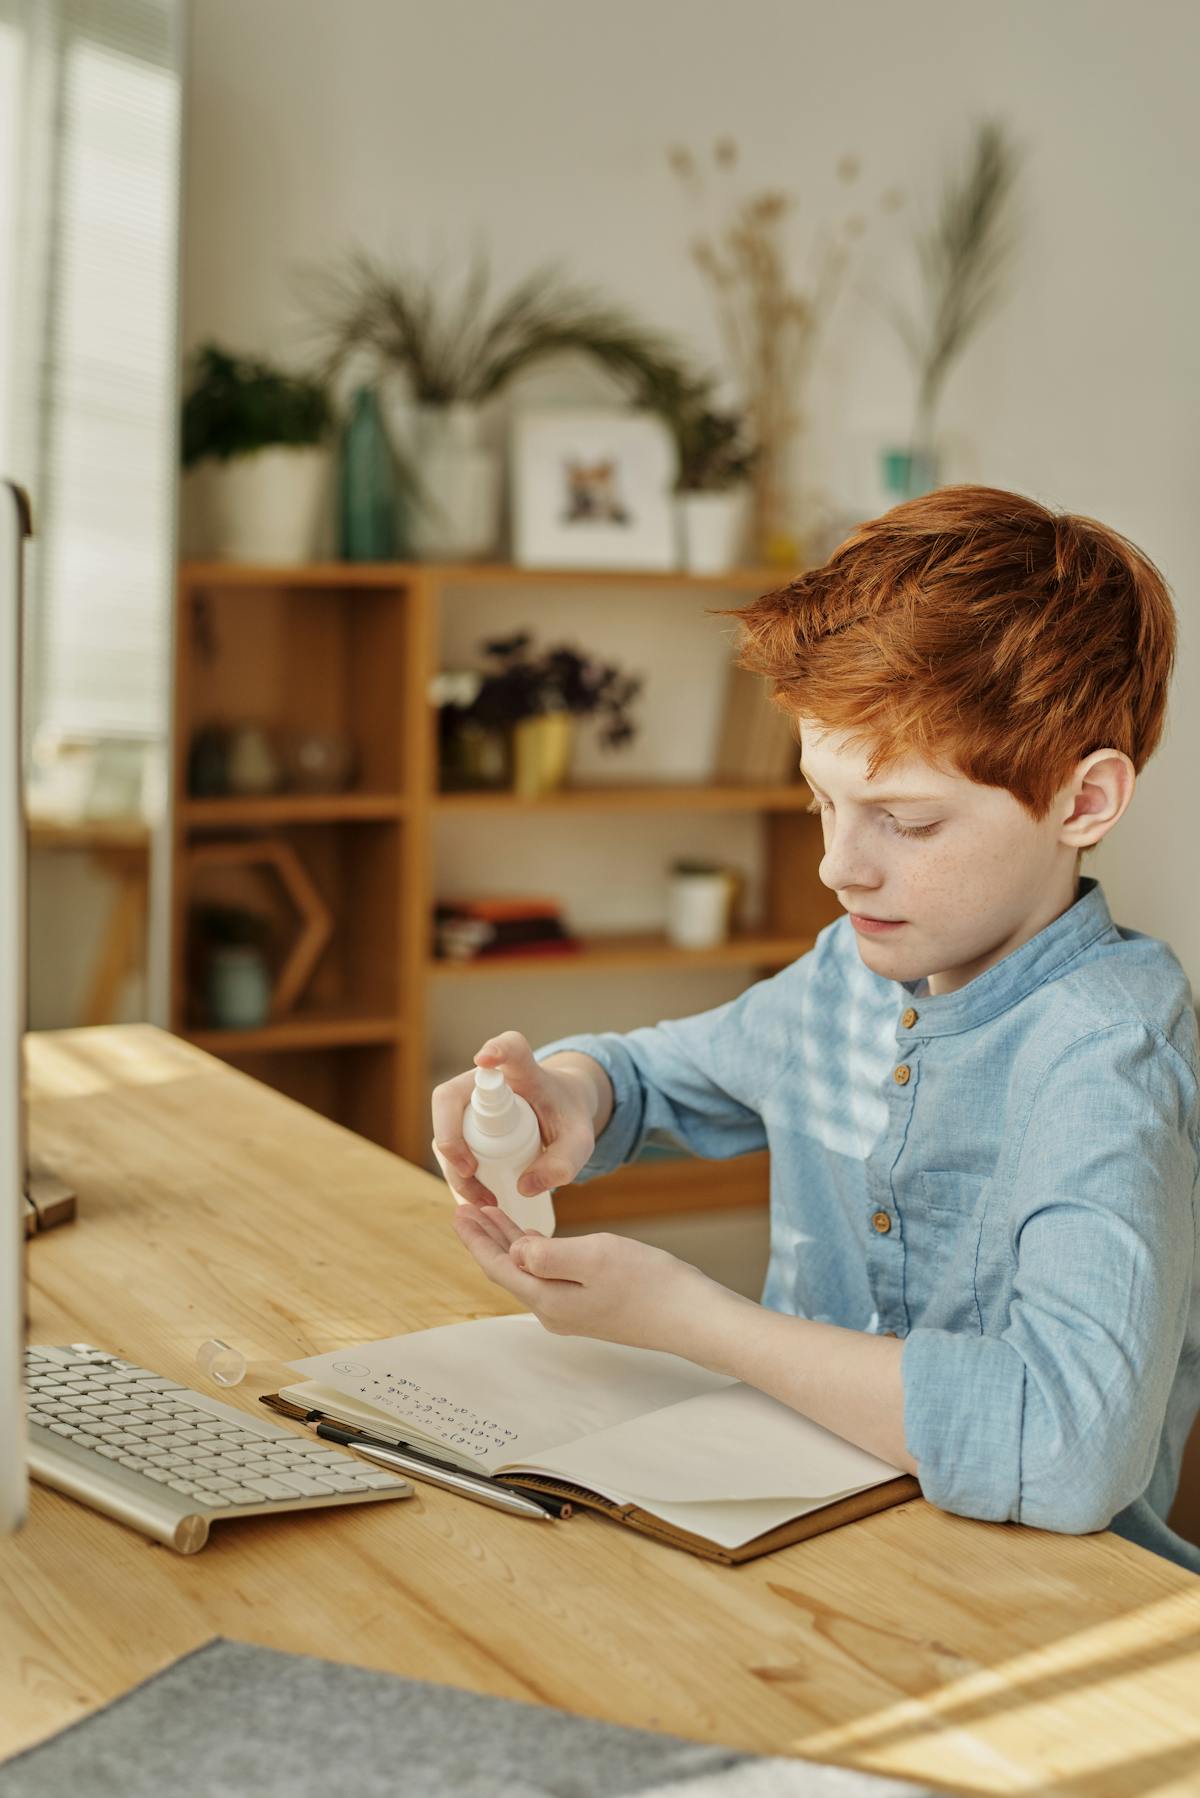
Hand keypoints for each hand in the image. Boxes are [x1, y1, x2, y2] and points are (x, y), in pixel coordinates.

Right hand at [431, 1030, 601, 1205]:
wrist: (558, 1111)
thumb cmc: (566, 1116)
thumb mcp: (580, 1141)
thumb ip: (565, 1162)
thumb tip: (524, 1186)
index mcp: (525, 1070)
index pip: (510, 1048)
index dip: (497, 1049)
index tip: (485, 1058)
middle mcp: (487, 1079)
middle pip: (452, 1097)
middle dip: (452, 1137)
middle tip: (470, 1172)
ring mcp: (469, 1100)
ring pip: (444, 1127)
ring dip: (453, 1166)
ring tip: (484, 1199)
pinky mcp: (461, 1121)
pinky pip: (446, 1144)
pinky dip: (455, 1173)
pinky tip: (473, 1198)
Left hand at [451, 1201, 728, 1357]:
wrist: (691, 1316)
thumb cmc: (649, 1284)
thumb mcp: (593, 1257)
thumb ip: (547, 1255)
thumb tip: (516, 1252)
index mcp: (548, 1299)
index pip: (498, 1267)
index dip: (475, 1238)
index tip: (459, 1211)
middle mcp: (554, 1310)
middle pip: (508, 1270)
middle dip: (486, 1238)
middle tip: (466, 1207)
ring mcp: (573, 1310)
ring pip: (527, 1271)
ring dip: (508, 1242)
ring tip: (492, 1215)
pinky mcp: (591, 1305)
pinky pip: (549, 1274)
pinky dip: (534, 1251)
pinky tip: (534, 1238)